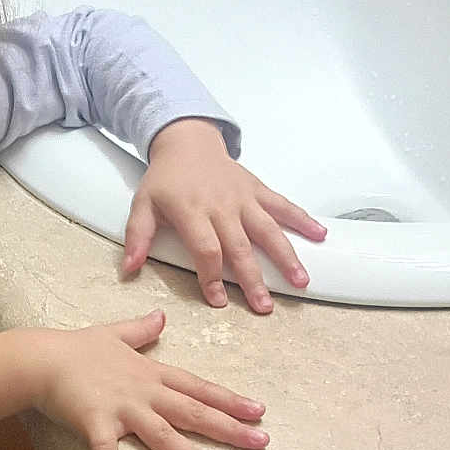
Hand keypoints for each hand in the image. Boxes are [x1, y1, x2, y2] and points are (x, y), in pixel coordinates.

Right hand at [21, 308, 267, 449]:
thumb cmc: (75, 348)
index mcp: (151, 374)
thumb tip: (161, 316)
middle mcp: (144, 393)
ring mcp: (121, 408)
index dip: (229, 400)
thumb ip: (141, 329)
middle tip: (262, 442)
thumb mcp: (114, 333)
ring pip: (164, 436)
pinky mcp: (94, 422)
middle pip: (193, 412)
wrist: (41, 357)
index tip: (258, 411)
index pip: (198, 388)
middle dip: (230, 428)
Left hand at [127, 119, 326, 313]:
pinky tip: (321, 234)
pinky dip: (303, 218)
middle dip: (254, 280)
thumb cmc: (165, 179)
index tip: (219, 302)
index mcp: (192, 211)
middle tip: (265, 307)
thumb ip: (137, 237)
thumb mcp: (142, 205)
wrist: (187, 142)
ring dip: (286, 256)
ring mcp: (243, 197)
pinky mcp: (257, 190)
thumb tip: (128, 269)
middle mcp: (221, 206)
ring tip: (302, 281)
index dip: (212, 277)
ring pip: (268, 229)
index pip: (206, 249)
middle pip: (241, 247)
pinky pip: (283, 205)